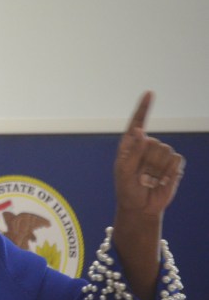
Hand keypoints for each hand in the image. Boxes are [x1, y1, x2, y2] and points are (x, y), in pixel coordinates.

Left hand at [114, 91, 184, 216]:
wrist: (140, 206)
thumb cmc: (127, 188)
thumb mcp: (123, 170)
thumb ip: (132, 151)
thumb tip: (140, 131)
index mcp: (130, 144)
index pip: (137, 122)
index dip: (144, 108)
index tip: (149, 93)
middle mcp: (146, 146)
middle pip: (153, 142)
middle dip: (147, 161)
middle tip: (140, 175)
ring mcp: (161, 154)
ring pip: (165, 152)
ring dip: (157, 169)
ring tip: (149, 179)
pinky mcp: (174, 164)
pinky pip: (176, 161)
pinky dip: (168, 172)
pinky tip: (160, 181)